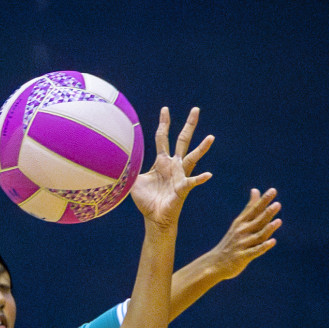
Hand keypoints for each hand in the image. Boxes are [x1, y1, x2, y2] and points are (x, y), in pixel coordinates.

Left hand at [130, 107, 213, 229]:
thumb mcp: (133, 180)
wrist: (154, 218)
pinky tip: (208, 175)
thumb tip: (117, 159)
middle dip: (189, 125)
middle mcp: (173, 165)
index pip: (163, 137)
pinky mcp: (182, 189)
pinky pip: (192, 182)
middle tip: (196, 109)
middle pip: (182, 140)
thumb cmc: (146, 200)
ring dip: (201, 148)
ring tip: (211, 137)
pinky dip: (200, 179)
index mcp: (162, 161)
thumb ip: (129, 168)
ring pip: (192, 158)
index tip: (165, 109)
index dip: (164, 124)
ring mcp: (180, 175)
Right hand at [205, 187, 281, 280]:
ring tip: (278, 221)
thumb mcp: (239, 222)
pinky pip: (255, 251)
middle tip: (277, 204)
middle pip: (257, 221)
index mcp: (241, 223)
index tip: (273, 191)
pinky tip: (272, 242)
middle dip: (267, 213)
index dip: (263, 200)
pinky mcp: (242, 257)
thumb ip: (250, 208)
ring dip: (268, 229)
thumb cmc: (231, 241)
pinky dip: (263, 246)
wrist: (215, 263)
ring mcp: (242, 245)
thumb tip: (255, 190)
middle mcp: (241, 232)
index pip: (254, 209)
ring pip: (258, 236)